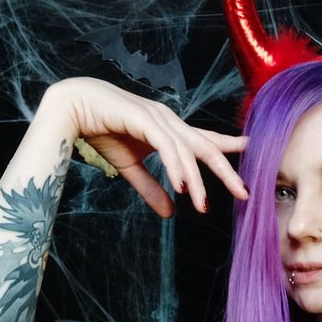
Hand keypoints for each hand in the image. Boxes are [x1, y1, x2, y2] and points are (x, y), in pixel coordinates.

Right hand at [41, 77, 247, 216]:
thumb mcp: (130, 168)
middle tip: (244, 193)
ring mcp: (158, 118)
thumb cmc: (101, 130)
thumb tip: (170, 214)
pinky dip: (176, 167)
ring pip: (187, 151)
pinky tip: (182, 187)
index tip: (249, 150)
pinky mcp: (143, 119)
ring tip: (202, 206)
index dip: (227, 145)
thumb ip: (151, 188)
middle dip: (226, 170)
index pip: (204, 139)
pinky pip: (167, 146)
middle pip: (205, 146)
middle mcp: (169, 121)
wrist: (73, 107)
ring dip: (197, 181)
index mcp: (168, 129)